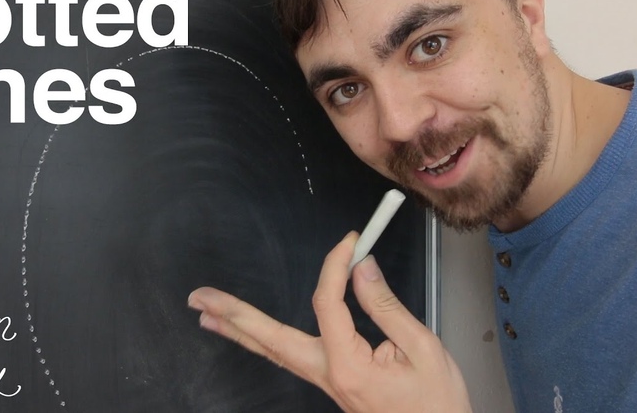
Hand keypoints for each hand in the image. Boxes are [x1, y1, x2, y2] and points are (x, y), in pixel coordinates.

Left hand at [187, 231, 471, 412]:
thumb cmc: (436, 403)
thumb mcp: (423, 348)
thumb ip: (386, 306)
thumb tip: (359, 269)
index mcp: (349, 365)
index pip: (328, 304)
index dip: (335, 267)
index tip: (351, 241)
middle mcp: (328, 375)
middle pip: (271, 340)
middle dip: (234, 315)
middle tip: (200, 297)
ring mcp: (325, 382)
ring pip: (273, 352)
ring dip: (238, 330)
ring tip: (207, 314)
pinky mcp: (331, 383)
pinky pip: (288, 357)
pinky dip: (263, 342)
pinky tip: (251, 334)